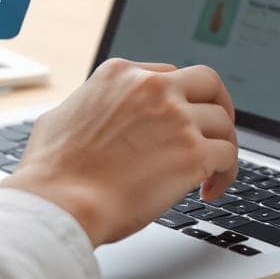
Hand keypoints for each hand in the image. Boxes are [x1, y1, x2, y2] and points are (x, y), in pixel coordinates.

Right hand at [0, 59, 237, 245]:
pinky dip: (225, 174)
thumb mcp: (60, 117)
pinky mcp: (193, 152)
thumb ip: (87, 108)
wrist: (59, 203)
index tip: (179, 120)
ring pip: (222, 122)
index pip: (167, 75)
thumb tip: (91, 115)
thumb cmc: (51, 171)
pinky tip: (209, 190)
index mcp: (120, 75)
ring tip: (212, 172)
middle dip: (218, 105)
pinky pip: (228, 155)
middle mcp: (152, 88)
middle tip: (216, 130)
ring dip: (221, 146)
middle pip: (207, 82)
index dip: (178, 100)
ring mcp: (176, 118)